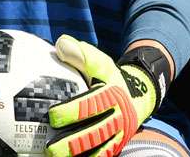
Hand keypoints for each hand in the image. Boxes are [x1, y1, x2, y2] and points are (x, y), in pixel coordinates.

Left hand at [46, 36, 162, 156]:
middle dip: (73, 142)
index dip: (73, 111)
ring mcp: (119, 134)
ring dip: (77, 155)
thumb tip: (61, 43)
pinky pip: (103, 156)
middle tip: (50, 148)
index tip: (53, 115)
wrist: (139, 95)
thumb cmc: (110, 78)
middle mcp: (118, 116)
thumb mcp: (101, 63)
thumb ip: (82, 54)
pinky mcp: (117, 145)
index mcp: (112, 94)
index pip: (93, 103)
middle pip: (96, 132)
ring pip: (99, 149)